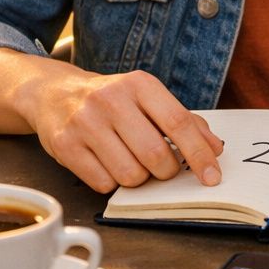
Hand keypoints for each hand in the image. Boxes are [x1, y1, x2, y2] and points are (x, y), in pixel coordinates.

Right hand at [25, 69, 224, 193]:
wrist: (54, 93)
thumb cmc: (111, 100)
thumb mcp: (147, 98)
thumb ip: (184, 121)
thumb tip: (214, 148)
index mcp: (139, 84)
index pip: (178, 123)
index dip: (200, 154)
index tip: (212, 176)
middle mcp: (111, 99)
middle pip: (156, 156)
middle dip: (166, 172)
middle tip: (161, 168)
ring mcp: (85, 122)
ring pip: (130, 175)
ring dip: (138, 178)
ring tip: (130, 161)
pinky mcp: (64, 145)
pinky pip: (103, 183)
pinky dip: (112, 182)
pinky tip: (106, 164)